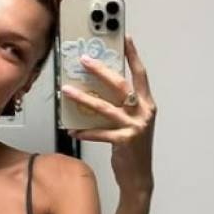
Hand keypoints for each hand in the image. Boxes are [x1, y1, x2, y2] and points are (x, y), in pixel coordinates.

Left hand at [61, 35, 156, 194]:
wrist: (139, 176)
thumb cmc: (132, 146)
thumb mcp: (132, 121)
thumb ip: (122, 105)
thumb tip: (98, 87)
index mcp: (147, 104)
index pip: (140, 74)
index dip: (133, 55)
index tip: (125, 38)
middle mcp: (144, 112)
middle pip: (120, 85)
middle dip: (101, 70)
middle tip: (84, 59)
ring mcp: (135, 127)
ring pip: (105, 107)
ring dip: (83, 98)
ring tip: (67, 90)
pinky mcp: (124, 142)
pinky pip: (100, 133)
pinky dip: (85, 130)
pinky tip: (71, 128)